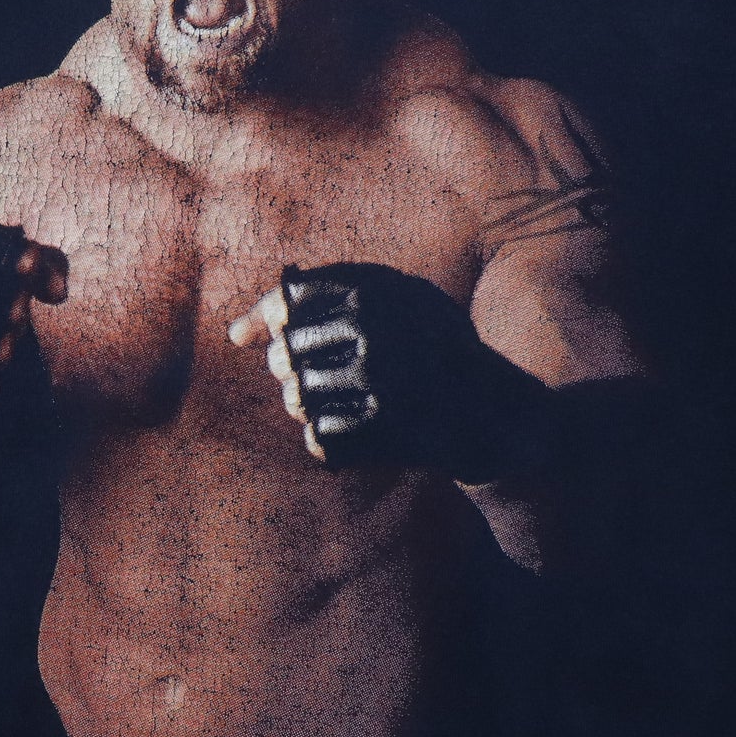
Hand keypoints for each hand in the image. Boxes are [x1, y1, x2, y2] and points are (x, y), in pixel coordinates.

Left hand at [229, 262, 548, 482]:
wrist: (501, 412)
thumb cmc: (438, 353)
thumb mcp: (399, 305)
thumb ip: (322, 304)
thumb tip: (233, 333)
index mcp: (374, 291)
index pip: (286, 301)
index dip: (266, 322)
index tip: (260, 338)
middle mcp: (371, 330)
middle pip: (283, 354)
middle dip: (293, 372)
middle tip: (325, 380)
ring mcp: (377, 379)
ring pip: (297, 398)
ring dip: (310, 409)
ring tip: (339, 408)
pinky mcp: (385, 426)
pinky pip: (318, 439)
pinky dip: (329, 445)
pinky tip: (353, 439)